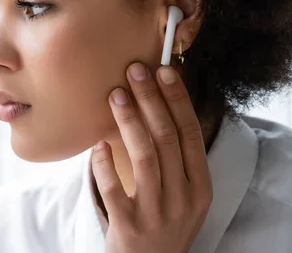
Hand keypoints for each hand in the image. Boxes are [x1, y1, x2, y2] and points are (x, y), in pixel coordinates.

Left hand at [91, 63, 212, 252]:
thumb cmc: (163, 221)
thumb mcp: (181, 193)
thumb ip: (175, 159)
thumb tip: (156, 105)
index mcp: (199, 186)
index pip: (191, 134)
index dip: (178, 100)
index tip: (164, 71)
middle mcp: (182, 198)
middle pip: (168, 138)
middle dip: (151, 100)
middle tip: (134, 71)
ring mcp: (156, 213)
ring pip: (145, 157)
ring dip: (130, 121)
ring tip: (115, 95)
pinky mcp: (128, 226)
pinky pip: (114, 188)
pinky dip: (104, 164)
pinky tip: (97, 144)